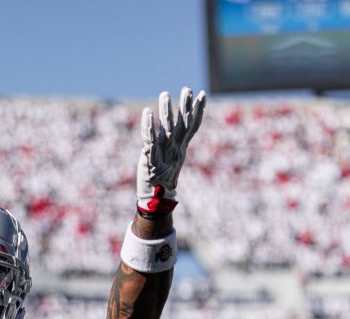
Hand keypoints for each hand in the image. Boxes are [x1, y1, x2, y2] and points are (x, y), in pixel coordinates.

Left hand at [137, 87, 205, 214]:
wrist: (155, 199)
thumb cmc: (161, 178)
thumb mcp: (170, 160)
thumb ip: (172, 145)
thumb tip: (171, 132)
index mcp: (180, 148)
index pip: (192, 126)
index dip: (198, 111)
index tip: (202, 95)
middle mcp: (174, 149)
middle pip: (182, 124)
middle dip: (185, 106)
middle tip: (187, 88)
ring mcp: (163, 154)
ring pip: (167, 129)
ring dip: (166, 111)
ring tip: (165, 94)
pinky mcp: (150, 159)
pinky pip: (149, 139)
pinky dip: (149, 126)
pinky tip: (147, 112)